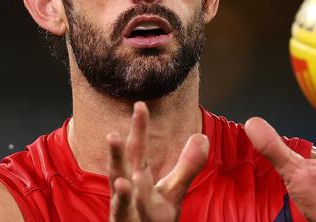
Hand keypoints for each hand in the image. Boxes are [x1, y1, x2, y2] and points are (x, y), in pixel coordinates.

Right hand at [107, 102, 208, 221]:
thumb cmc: (154, 217)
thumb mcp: (174, 190)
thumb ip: (187, 165)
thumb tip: (202, 135)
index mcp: (138, 176)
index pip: (137, 149)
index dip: (139, 128)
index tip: (140, 105)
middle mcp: (127, 189)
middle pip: (122, 168)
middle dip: (117, 153)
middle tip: (113, 134)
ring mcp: (125, 209)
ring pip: (119, 195)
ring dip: (119, 184)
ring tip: (120, 177)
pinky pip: (126, 214)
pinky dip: (126, 203)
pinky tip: (127, 189)